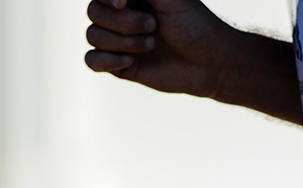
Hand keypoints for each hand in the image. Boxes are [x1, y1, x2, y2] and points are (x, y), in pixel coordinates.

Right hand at [85, 0, 235, 97]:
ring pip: (93, 36)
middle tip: (154, 26)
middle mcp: (122, 16)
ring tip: (152, 44)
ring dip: (123, 41)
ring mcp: (119, 41)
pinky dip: (107, 60)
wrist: (210, 62)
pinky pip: (91, 61)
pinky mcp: (120, 66)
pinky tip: (130, 61)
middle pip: (94, 13)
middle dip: (124, 22)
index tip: (125, 3)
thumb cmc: (194, 23)